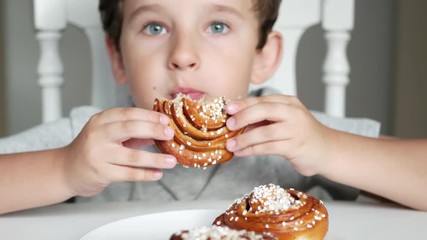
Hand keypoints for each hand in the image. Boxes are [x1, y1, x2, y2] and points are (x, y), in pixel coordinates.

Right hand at [60, 108, 176, 196]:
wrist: (66, 170)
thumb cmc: (93, 149)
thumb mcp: (109, 134)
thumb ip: (133, 132)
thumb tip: (159, 131)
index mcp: (101, 120)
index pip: (128, 114)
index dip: (149, 116)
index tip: (165, 120)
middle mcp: (98, 135)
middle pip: (130, 128)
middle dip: (153, 130)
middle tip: (170, 134)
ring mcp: (98, 154)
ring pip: (132, 156)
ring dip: (155, 159)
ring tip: (171, 160)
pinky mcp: (101, 173)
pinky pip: (128, 174)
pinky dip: (145, 174)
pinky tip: (157, 174)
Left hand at [224, 95, 334, 175]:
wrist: (327, 150)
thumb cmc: (300, 134)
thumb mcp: (284, 120)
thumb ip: (264, 117)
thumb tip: (235, 119)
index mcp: (288, 102)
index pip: (262, 100)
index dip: (243, 104)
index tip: (227, 109)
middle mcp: (293, 113)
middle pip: (263, 110)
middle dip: (243, 117)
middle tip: (229, 125)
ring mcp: (295, 130)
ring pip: (263, 132)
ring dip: (244, 139)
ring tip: (230, 144)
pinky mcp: (295, 147)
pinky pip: (267, 148)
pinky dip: (251, 150)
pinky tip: (241, 153)